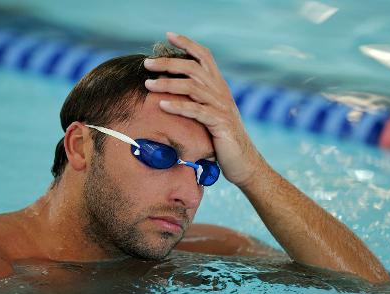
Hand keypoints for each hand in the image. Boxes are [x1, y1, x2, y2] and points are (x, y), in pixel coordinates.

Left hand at [144, 32, 260, 185]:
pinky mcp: (220, 123)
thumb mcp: (210, 113)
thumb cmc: (221, 138)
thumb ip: (197, 99)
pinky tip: (162, 105)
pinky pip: (196, 111)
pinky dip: (178, 107)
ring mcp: (221, 106)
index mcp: (218, 86)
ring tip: (148, 85)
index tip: (168, 35)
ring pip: (192, 87)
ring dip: (167, 84)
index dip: (187, 43)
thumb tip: (173, 89)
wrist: (243, 161)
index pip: (204, 56)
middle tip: (146, 63)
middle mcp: (220, 91)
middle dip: (168, 62)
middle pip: (193, 68)